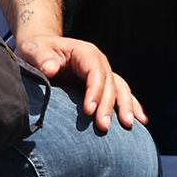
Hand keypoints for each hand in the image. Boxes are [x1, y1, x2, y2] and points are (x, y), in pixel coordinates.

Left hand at [18, 34, 146, 131]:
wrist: (43, 49)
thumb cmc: (38, 50)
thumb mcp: (35, 50)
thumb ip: (42, 58)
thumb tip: (51, 69)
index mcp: (85, 53)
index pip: (95, 72)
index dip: (95, 90)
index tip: (88, 110)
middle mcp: (99, 62)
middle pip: (110, 83)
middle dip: (109, 106)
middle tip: (103, 127)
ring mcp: (104, 73)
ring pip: (121, 89)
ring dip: (126, 107)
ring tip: (129, 125)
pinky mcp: (104, 84)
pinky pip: (122, 94)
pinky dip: (133, 106)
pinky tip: (141, 121)